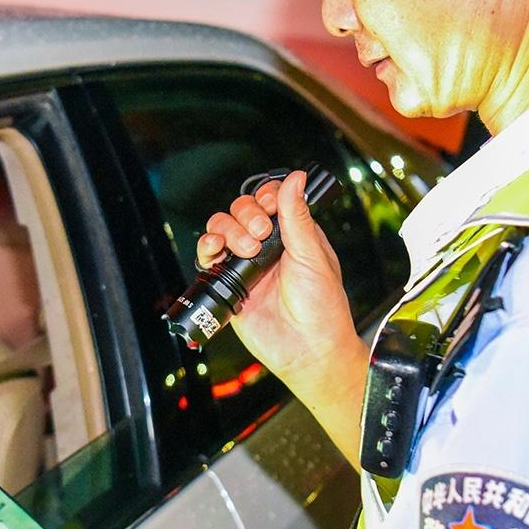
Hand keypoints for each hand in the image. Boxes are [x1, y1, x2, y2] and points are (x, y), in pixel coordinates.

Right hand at [194, 170, 354, 384]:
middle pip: (241, 211)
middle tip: (260, 235)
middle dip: (246, 215)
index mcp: (292, 235)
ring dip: (228, 231)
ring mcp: (246, 265)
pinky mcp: (229, 286)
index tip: (270, 205)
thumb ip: (297, 216)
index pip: (270, 201)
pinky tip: (215, 250)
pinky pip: (208, 259)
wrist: (308, 350)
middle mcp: (267, 247)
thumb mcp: (313, 255)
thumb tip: (296, 178)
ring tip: (245, 249)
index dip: (265, 197)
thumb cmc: (322, 308)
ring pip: (222, 230)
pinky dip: (206, 247)